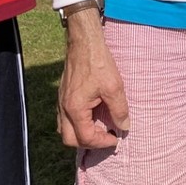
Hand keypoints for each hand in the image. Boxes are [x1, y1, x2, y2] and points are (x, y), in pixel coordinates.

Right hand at [58, 13, 129, 149]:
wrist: (84, 42)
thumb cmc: (98, 62)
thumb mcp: (114, 87)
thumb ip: (119, 110)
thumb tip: (124, 126)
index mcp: (75, 109)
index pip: (85, 137)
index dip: (102, 142)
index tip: (116, 137)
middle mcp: (64, 108)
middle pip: (69, 139)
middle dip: (88, 142)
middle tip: (105, 136)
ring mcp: (61, 101)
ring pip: (64, 129)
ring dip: (81, 134)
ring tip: (99, 128)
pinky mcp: (63, 95)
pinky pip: (65, 118)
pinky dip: (77, 123)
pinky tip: (91, 115)